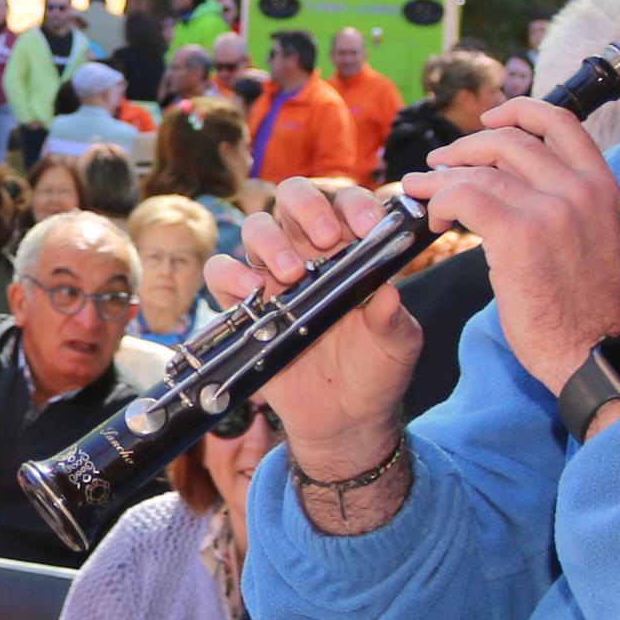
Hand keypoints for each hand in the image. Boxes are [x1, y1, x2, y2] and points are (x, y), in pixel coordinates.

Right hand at [207, 190, 421, 461]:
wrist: (344, 420)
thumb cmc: (376, 372)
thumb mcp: (398, 345)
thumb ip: (394, 318)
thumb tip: (387, 291)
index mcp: (349, 251)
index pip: (346, 204)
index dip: (355, 205)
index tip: (369, 227)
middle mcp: (308, 254)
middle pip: (292, 199)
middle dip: (308, 207)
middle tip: (326, 239)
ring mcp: (272, 278)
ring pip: (255, 229)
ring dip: (272, 242)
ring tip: (292, 274)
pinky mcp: (242, 307)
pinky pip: (220, 273)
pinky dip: (230, 275)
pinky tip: (253, 294)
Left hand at [408, 98, 619, 398]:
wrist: (596, 352)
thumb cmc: (588, 308)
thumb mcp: (593, 237)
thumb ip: (565, 203)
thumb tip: (516, 185)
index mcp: (602, 184)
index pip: (560, 121)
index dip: (517, 111)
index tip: (488, 119)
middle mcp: (580, 188)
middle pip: (510, 140)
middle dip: (464, 148)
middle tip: (437, 164)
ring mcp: (551, 208)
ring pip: (480, 169)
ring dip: (441, 178)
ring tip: (420, 191)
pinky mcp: (519, 234)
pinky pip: (464, 197)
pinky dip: (439, 202)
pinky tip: (433, 221)